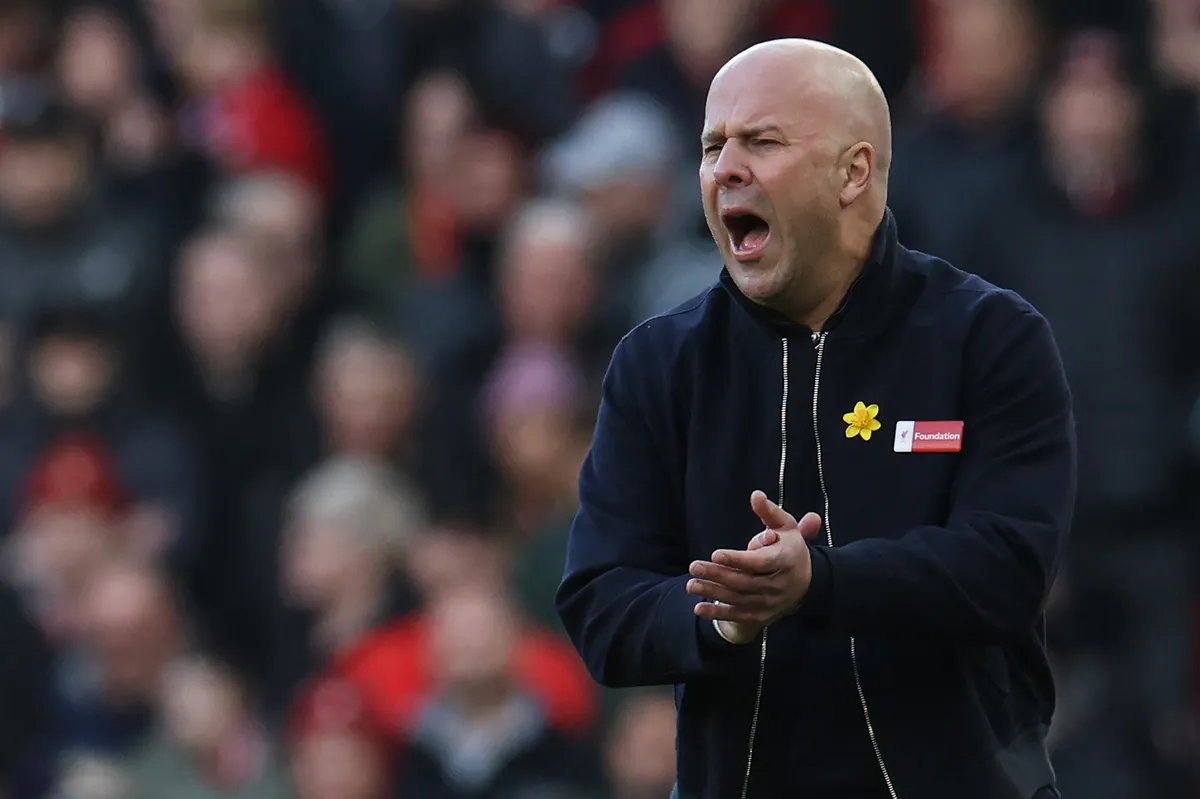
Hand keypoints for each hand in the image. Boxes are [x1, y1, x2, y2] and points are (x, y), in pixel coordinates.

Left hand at [687, 491, 821, 641]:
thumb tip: (755, 495)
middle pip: (745, 581)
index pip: (761, 562)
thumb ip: (769, 511)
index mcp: (786, 560)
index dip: (738, 559)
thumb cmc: (790, 548)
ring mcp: (771, 602)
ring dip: (713, 592)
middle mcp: (779, 584)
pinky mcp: (762, 615)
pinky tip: (698, 607)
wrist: (807, 583)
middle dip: (717, 575)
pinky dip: (718, 613)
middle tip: (694, 566)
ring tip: (691, 583)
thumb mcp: (785, 526)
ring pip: (739, 598)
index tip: (716, 554)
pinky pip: (738, 616)